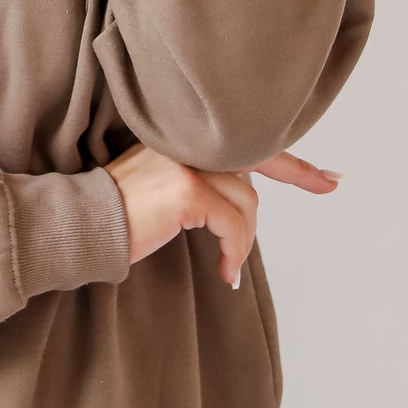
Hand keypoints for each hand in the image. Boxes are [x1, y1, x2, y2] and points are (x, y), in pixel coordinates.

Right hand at [101, 142, 341, 288]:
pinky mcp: (188, 191)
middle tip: (329, 183)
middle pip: (254, 168)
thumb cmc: (112, 214)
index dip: (288, 153)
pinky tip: (225, 272)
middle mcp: (184, 141)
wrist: (77, 226)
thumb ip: (195, 177)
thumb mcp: (158, 186)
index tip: (325, 166)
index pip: (243, 138)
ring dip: (244, 240)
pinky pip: (234, 227)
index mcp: (178, 136)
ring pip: (247, 203)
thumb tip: (239, 200)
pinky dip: (235, 253)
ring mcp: (187, 164)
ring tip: (228, 265)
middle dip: (298, 174)